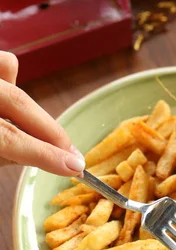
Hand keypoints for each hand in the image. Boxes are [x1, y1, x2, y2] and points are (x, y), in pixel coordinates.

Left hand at [0, 51, 84, 174]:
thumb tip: (43, 156)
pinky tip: (17, 98)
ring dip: (34, 110)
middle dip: (52, 133)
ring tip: (51, 136)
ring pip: (12, 81)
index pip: (12, 138)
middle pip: (19, 105)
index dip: (47, 154)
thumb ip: (7, 156)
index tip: (76, 168)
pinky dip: (11, 76)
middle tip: (73, 155)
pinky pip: (2, 64)